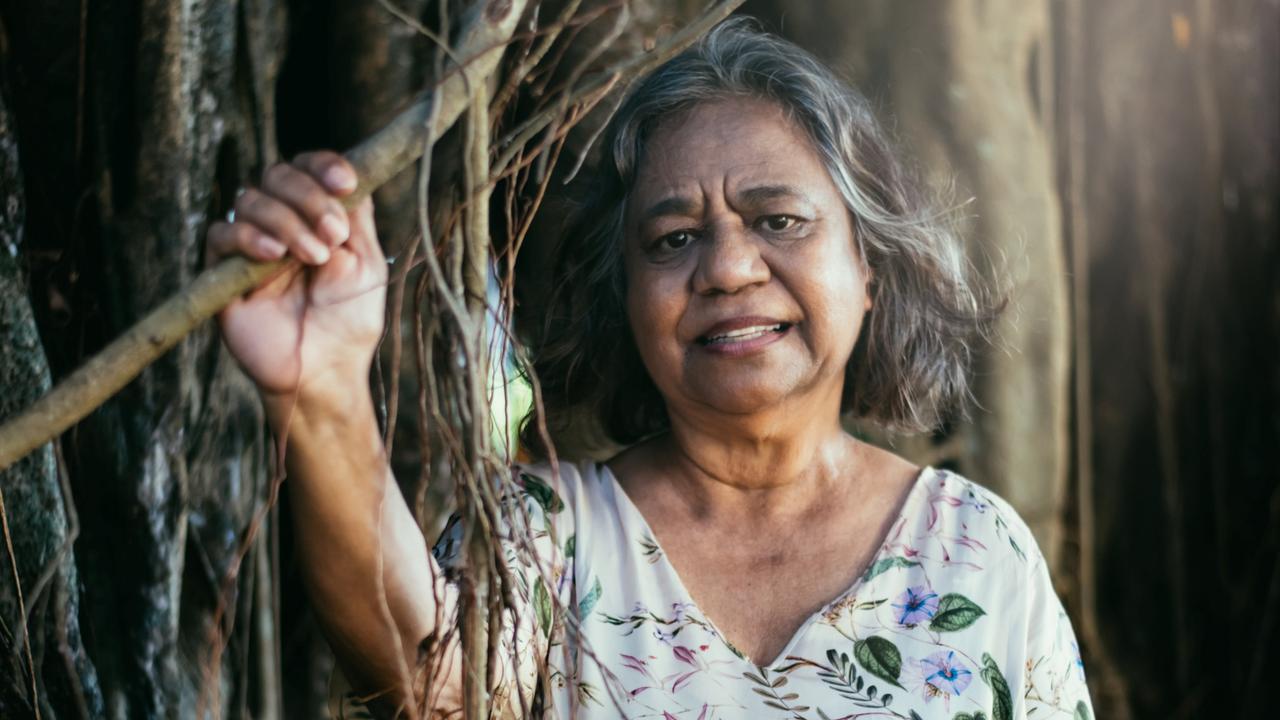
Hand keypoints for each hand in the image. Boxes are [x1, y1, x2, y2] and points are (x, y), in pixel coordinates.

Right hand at [205, 152, 386, 418]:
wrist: (326, 369)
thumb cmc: (350, 320)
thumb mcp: (366, 262)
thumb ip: (357, 215)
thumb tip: (353, 171)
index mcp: (315, 216)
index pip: (308, 169)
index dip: (323, 166)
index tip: (345, 182)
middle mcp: (281, 224)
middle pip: (278, 174)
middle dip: (309, 197)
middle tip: (333, 234)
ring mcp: (251, 246)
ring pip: (251, 199)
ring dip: (287, 221)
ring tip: (314, 257)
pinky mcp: (223, 272)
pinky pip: (221, 234)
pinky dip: (249, 235)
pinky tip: (274, 256)